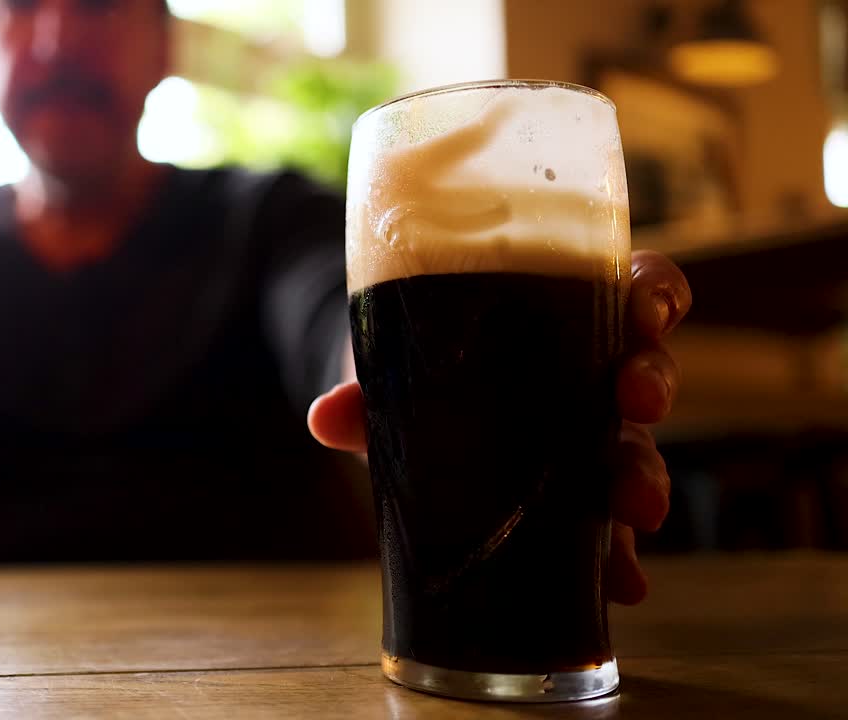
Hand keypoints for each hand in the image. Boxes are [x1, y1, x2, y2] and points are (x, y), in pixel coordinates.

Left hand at [308, 249, 691, 604]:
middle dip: (650, 384)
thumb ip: (366, 393)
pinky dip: (620, 560)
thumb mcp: (393, 369)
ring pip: (637, 451)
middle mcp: (586, 379)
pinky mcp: (572, 504)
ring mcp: (585, 443)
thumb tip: (325, 416)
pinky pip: (609, 530)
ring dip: (645, 477)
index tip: (646, 310)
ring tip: (636, 510)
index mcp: (561, 319)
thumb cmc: (414, 367)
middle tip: (636, 402)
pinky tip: (623, 587)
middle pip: (643, 372)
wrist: (393, 412)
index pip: (632, 289)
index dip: (655, 294)